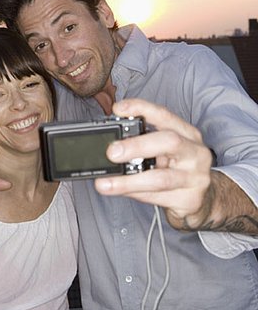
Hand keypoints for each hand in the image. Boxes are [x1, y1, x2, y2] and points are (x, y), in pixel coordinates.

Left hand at [94, 98, 213, 229]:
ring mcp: (196, 178)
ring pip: (160, 178)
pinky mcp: (190, 200)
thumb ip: (144, 143)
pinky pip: (157, 197)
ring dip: (128, 181)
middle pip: (169, 142)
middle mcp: (195, 152)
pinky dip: (134, 194)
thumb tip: (109, 143)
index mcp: (187, 134)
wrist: (205, 200)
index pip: (164, 115)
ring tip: (104, 184)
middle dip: (137, 146)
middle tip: (111, 152)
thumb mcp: (164, 151)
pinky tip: (119, 192)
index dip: (141, 109)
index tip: (118, 109)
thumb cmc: (178, 169)